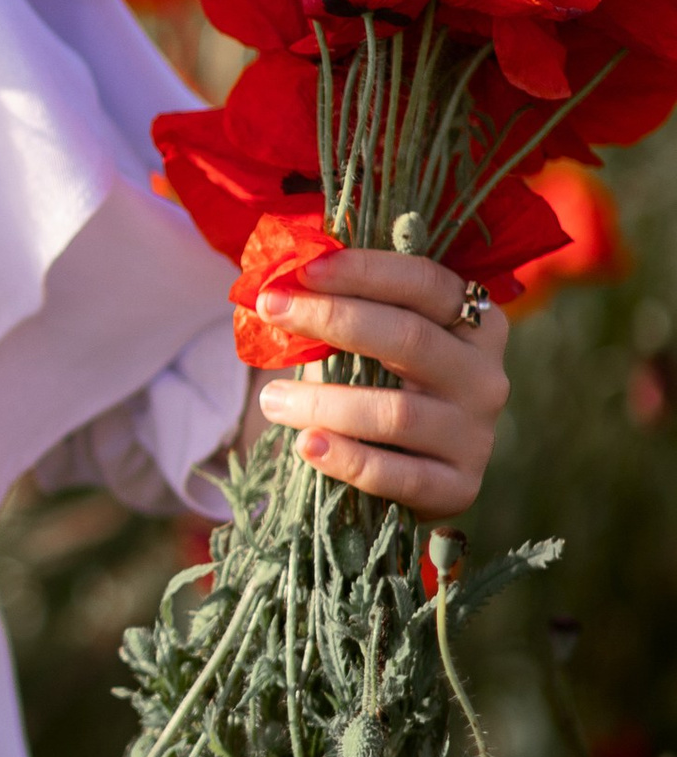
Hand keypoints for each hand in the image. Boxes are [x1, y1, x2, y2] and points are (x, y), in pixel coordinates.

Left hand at [243, 247, 510, 519]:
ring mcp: (476, 435)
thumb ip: (348, 307)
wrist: (408, 470)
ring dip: (324, 402)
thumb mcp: (377, 341)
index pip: (425, 283)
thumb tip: (278, 276)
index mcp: (478, 323)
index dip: (363, 271)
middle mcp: (485, 376)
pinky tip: (306, 445)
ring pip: (397, 413)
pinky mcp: (459, 487)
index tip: (302, 268)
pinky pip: (399, 475)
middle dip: (332, 318)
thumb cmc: (383, 386)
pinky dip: (347, 460)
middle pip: (409, 338)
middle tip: (271, 311)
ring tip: (271, 399)